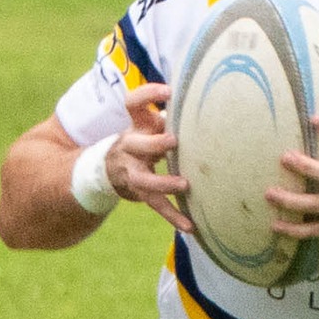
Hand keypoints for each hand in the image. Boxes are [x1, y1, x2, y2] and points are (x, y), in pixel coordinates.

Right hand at [104, 83, 193, 233]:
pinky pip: (156, 205)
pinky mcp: (140, 192)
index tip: (168, 91)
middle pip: (135, 143)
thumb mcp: (150, 124)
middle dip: (153, 143)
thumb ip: (169, 115)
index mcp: (136, 125)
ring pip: (143, 179)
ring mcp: (132, 171)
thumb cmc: (143, 139)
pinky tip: (190, 226)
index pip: (133, 103)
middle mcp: (130, 146)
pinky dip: (173, 216)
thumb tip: (208, 98)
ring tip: (184, 185)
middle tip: (173, 141)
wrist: (110, 170)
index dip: (148, 94)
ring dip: (163, 182)